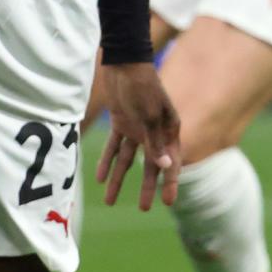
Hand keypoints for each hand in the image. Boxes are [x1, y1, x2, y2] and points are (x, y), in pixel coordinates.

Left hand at [95, 61, 180, 209]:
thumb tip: (165, 166)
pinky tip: (99, 178)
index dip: (171, 182)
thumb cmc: (142, 87)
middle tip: (143, 208)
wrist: (124, 63)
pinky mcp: (122, 123)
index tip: (169, 202)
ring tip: (109, 201)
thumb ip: (155, 142)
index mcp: (169, 129)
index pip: (171, 161)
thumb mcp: (148, 116)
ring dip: (119, 179)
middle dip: (146, 186)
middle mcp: (155, 131)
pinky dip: (107, 161)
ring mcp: (137, 128)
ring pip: (129, 160)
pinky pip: (114, 147)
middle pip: (150, 165)